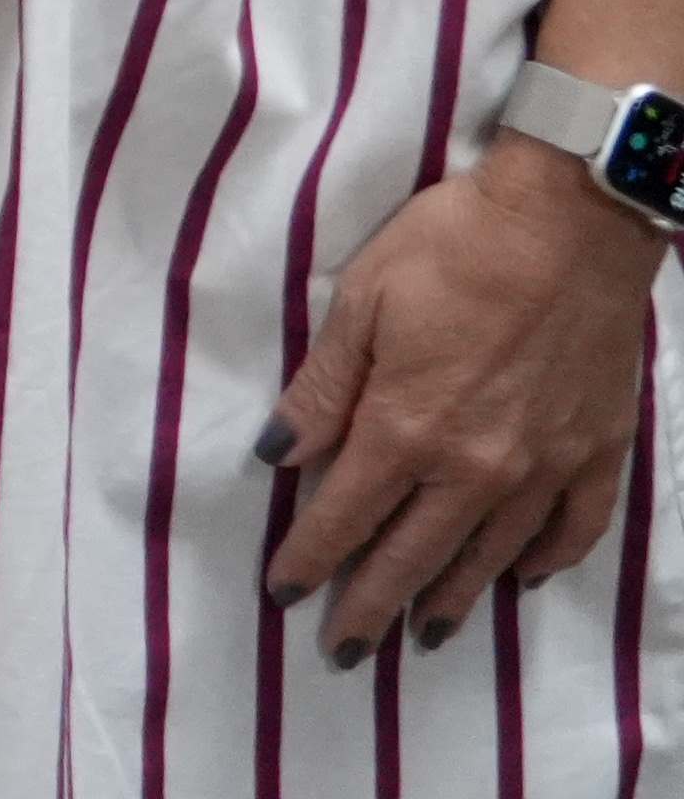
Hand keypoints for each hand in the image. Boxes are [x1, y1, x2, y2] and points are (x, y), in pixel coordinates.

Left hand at [265, 147, 673, 657]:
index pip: (345, 515)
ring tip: (424, 635)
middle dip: (371, 606)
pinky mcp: (598, 454)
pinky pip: (573, 530)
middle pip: (414, 556)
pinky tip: (521, 578)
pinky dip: (545, 561)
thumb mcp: (360, 303)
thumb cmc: (452, 248)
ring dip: (453, 598)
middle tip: (344, 652)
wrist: (571, 224)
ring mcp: (545, 467)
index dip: (311, 559)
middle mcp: (476, 467)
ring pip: (490, 556)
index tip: (284, 595)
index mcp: (407, 428)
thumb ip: (322, 390)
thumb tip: (279, 456)